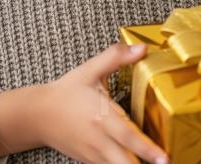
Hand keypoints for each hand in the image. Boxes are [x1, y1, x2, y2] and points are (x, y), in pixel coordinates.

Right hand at [37, 43, 168, 163]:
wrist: (38, 115)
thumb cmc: (66, 92)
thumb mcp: (89, 70)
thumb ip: (115, 57)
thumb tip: (142, 49)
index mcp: (101, 116)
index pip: (127, 136)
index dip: (146, 149)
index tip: (163, 158)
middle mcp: (99, 139)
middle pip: (124, 162)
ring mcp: (94, 153)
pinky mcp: (90, 160)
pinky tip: (135, 162)